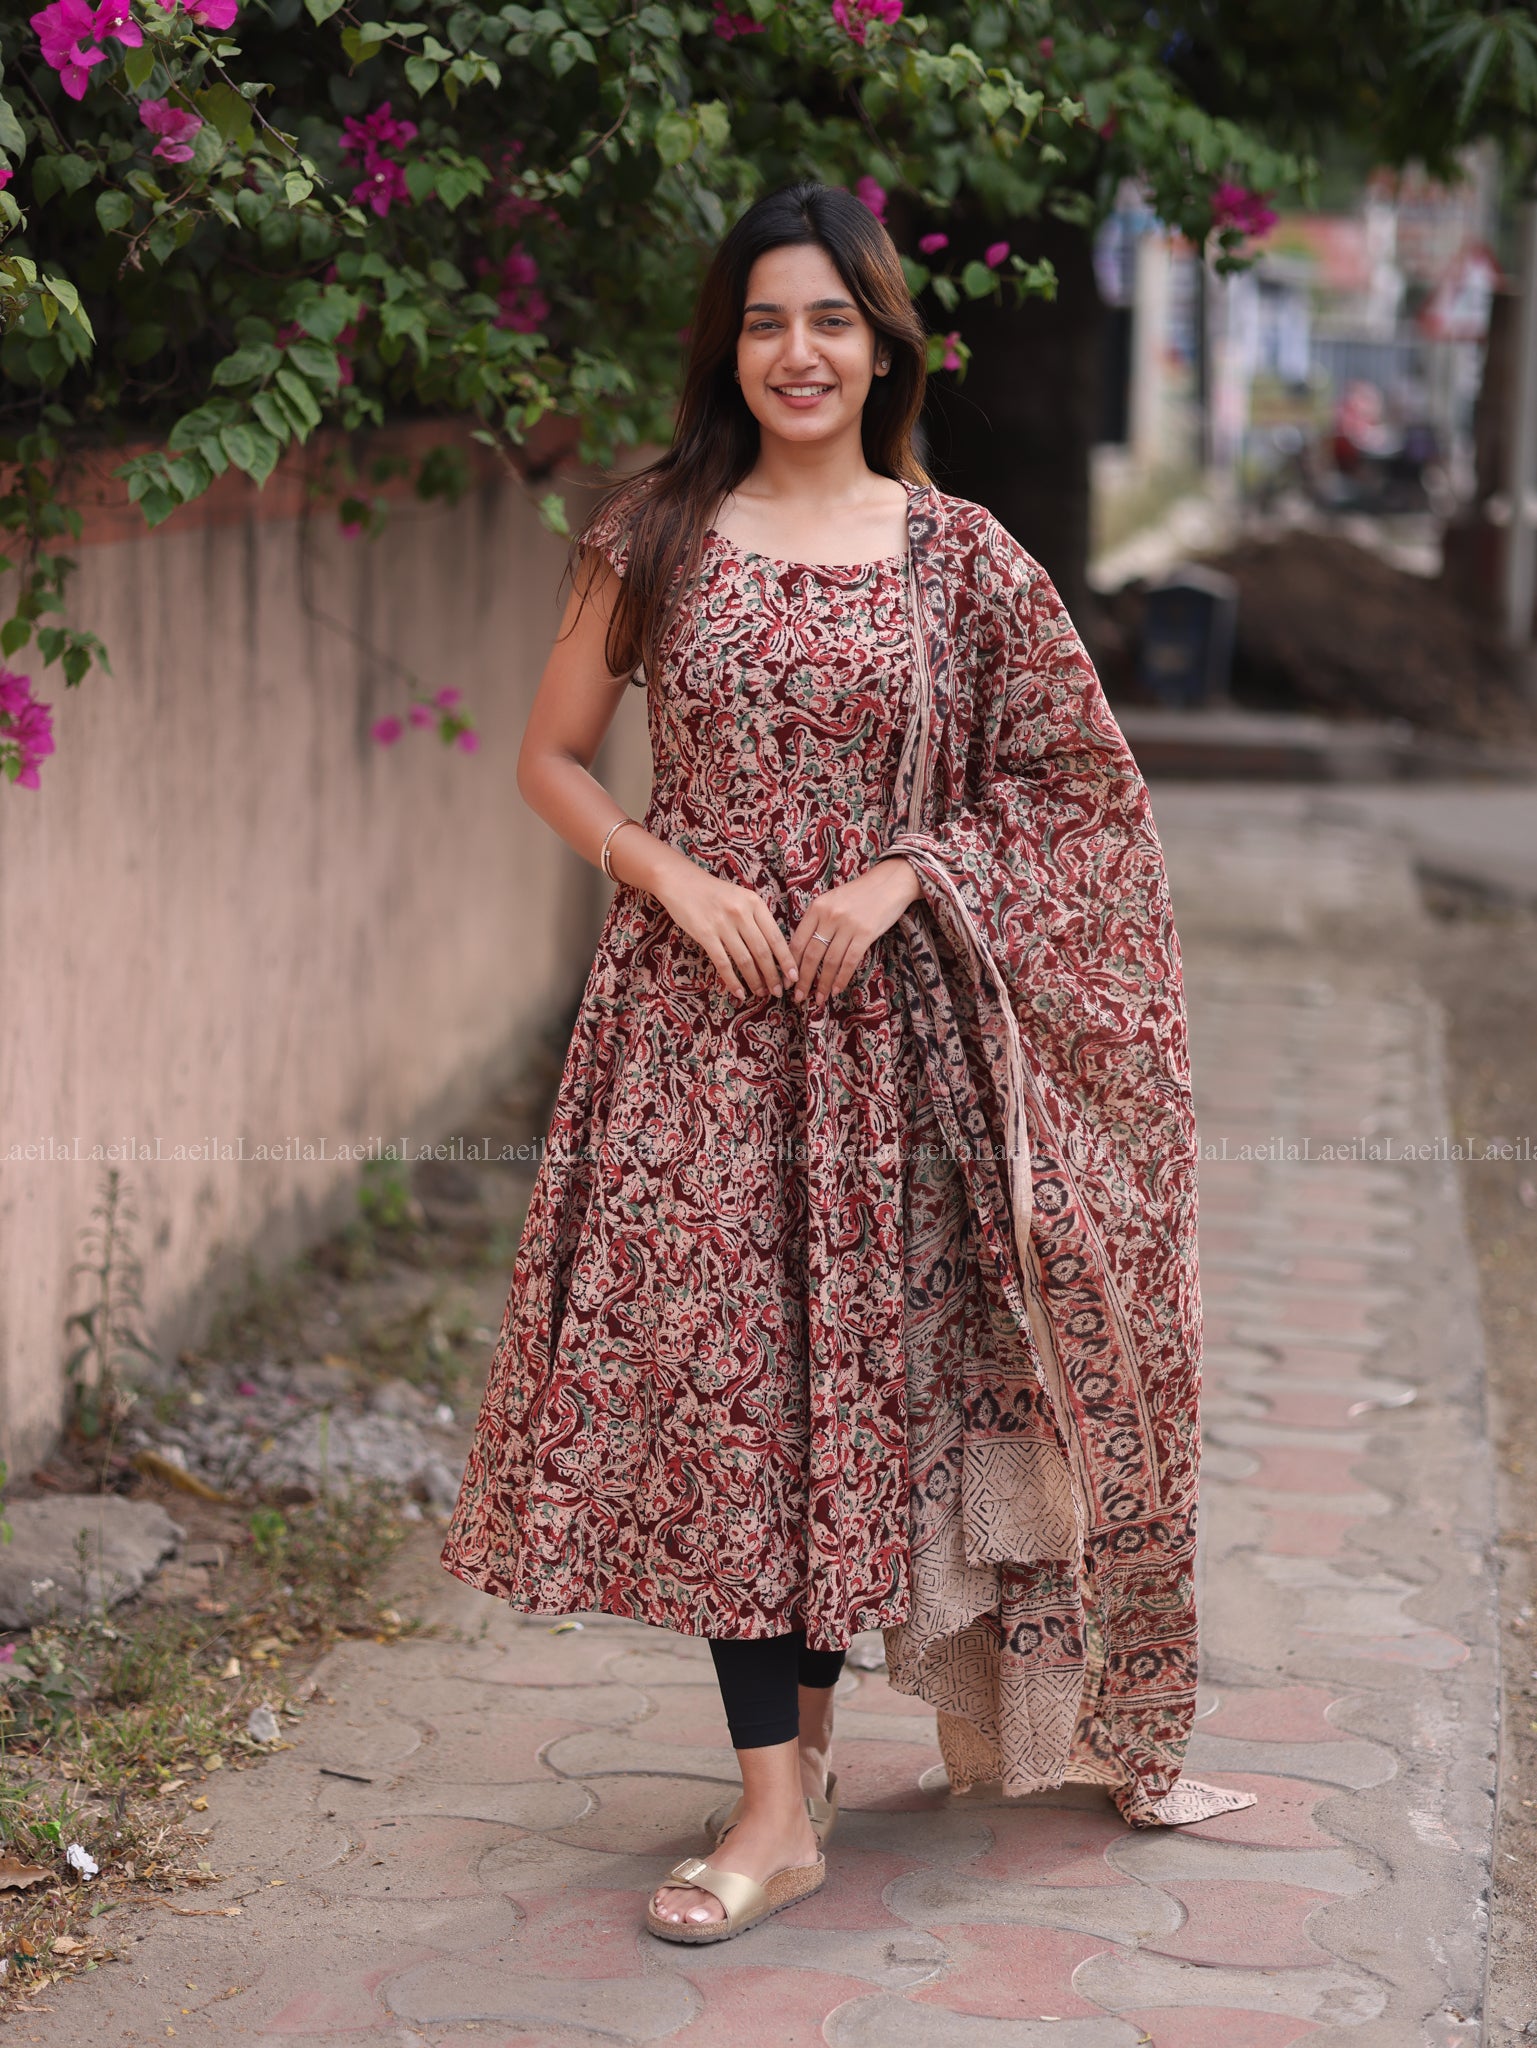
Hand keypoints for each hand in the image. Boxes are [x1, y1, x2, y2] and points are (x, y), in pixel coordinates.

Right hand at [655, 862, 797, 1001]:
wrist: (681, 882)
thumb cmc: (714, 893)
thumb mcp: (741, 898)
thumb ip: (756, 918)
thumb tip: (772, 950)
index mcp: (754, 903)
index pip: (776, 936)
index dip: (786, 960)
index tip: (793, 977)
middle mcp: (741, 913)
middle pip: (762, 951)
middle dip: (773, 975)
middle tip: (778, 992)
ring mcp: (723, 924)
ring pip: (745, 960)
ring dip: (755, 981)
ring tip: (761, 993)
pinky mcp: (705, 934)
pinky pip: (723, 963)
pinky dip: (733, 981)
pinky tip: (739, 992)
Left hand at [791, 857, 922, 1008]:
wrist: (890, 883)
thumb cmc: (859, 894)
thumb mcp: (832, 901)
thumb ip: (817, 921)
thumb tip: (803, 951)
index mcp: (817, 907)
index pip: (798, 941)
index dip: (790, 964)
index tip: (787, 981)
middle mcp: (829, 916)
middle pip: (812, 954)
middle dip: (803, 980)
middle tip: (799, 998)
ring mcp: (848, 925)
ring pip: (830, 961)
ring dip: (823, 984)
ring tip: (819, 999)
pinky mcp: (866, 933)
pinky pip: (850, 961)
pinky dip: (842, 978)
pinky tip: (836, 989)